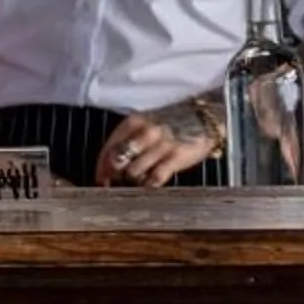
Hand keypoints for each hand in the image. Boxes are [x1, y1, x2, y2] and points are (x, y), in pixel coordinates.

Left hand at [96, 100, 219, 187]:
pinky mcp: (176, 157)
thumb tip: (109, 166)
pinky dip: (149, 184)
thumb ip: (128, 141)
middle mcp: (145, 132)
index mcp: (133, 122)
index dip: (101, 167)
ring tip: (139, 180)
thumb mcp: (145, 125)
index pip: (109, 147)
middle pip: (118, 160)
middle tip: (116, 183)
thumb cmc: (169, 124)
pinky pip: (155, 178)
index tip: (100, 181)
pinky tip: (151, 184)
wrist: (203, 119)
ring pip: (134, 171)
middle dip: (114, 175)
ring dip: (133, 180)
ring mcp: (161, 145)